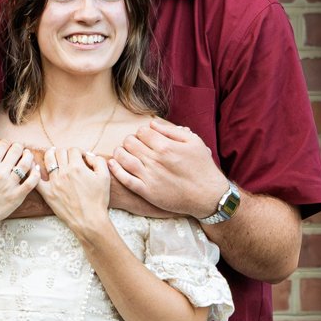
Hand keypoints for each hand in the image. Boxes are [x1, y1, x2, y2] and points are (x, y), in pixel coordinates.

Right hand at [0, 134, 38, 233]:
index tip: (6, 145)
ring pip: (26, 164)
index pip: (3, 145)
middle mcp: (1, 173)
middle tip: (19, 148)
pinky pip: (32, 182)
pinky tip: (35, 169)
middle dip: (18, 146)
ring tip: (27, 155)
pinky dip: (36, 173)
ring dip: (28, 156)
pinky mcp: (18, 196)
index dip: (6, 142)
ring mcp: (11, 184)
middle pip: (16, 151)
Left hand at [38, 146, 112, 238]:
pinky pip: (36, 179)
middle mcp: (64, 173)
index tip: (81, 158)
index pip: (74, 150)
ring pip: (48, 160)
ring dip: (51, 154)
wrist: (89, 220)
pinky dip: (33, 170)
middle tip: (68, 158)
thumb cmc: (98, 200)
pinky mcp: (47, 193)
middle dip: (65, 152)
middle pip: (60, 152)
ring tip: (53, 154)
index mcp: (77, 167)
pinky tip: (34, 165)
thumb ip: (98, 161)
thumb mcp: (105, 177)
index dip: (79, 152)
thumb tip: (88, 155)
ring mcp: (54, 183)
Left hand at [110, 118, 226, 216]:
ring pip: (124, 159)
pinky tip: (112, 164)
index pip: (142, 132)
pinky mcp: (147, 192)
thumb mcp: (194, 142)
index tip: (144, 136)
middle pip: (130, 143)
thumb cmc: (202, 167)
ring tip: (121, 152)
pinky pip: (125, 179)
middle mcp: (155, 160)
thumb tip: (152, 124)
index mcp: (166, 146)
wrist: (208, 195)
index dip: (141, 132)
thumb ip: (172, 131)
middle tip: (133, 144)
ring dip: (119, 152)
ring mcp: (150, 177)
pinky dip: (116, 170)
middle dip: (129, 140)